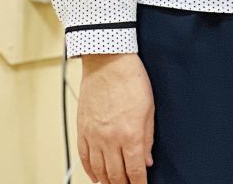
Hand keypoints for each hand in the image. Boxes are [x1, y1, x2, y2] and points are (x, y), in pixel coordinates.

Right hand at [77, 53, 154, 183]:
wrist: (107, 61)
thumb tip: (147, 160)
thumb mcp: (149, 108)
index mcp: (131, 134)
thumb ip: (148, 137)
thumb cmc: (131, 79)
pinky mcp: (82, 130)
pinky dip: (90, 171)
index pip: (135, 171)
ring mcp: (94, 136)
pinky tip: (96, 177)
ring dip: (107, 182)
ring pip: (99, 171)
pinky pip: (84, 158)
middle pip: (116, 175)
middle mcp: (110, 140)